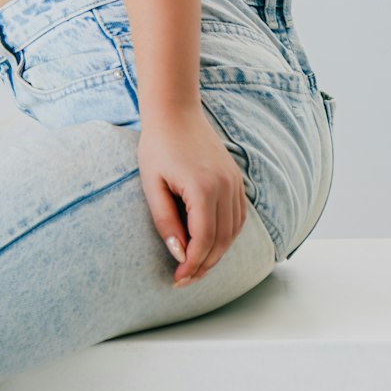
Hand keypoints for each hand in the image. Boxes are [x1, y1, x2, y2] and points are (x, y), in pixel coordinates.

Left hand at [136, 105, 247, 285]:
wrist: (175, 111)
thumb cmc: (157, 145)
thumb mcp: (152, 184)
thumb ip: (165, 221)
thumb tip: (178, 253)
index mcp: (203, 188)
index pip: (204, 240)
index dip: (192, 264)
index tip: (178, 279)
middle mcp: (225, 186)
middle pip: (222, 240)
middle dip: (205, 264)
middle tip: (186, 279)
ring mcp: (234, 181)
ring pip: (233, 231)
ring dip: (217, 253)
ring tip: (196, 265)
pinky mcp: (236, 178)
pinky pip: (238, 216)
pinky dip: (227, 234)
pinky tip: (211, 242)